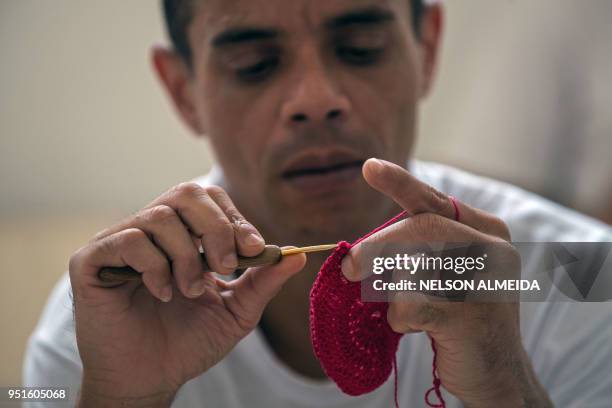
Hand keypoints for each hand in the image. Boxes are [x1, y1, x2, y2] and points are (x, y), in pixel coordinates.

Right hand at [69, 182, 305, 406]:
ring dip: (187, 257)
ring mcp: (120, 242)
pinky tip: (162, 294)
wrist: (150, 379)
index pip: (210, 200)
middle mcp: (152, 231)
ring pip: (161, 216)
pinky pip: (129, 240)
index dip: (235, 219)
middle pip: (186, 194)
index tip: (255, 249)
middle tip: (225, 267)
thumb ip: (264, 280)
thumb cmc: (190, 342)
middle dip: (216, 228)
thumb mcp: (236, 310)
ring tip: (190, 291)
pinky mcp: (92, 260)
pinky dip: (154, 267)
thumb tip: (299, 255)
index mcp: (184, 236)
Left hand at [341, 159, 551, 406]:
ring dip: (393, 294)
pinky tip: (414, 329)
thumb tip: (361, 249)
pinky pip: (410, 305)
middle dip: (376, 247)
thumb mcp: (449, 274)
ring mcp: (485, 283)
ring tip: (408, 311)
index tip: (368, 168)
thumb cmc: (461, 318)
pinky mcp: (469, 318)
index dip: (400, 183)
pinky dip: (399, 319)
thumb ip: (419, 251)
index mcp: (488, 231)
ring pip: (411, 268)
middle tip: (350, 268)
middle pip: (420, 228)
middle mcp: (492, 249)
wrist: (497, 375)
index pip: (434, 201)